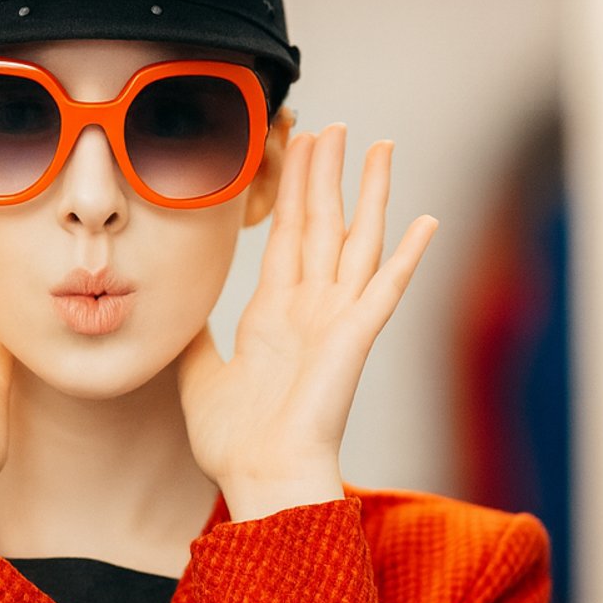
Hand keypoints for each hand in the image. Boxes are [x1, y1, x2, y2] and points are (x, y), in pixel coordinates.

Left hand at [176, 124, 437, 516]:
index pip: (287, 235)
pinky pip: (385, 289)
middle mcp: (310, 308)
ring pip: (357, 240)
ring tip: (381, 146)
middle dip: (326, 173)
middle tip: (333, 125)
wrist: (258, 477)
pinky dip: (407, 256)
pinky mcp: (354, 337)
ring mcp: (336, 320)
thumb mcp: (197, 377)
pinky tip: (427, 221)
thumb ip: (193, 339)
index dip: (290, 189)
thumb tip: (176, 313)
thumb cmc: (233, 441)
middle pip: (322, 223)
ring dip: (370, 193)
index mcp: (275, 313)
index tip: (296, 147)